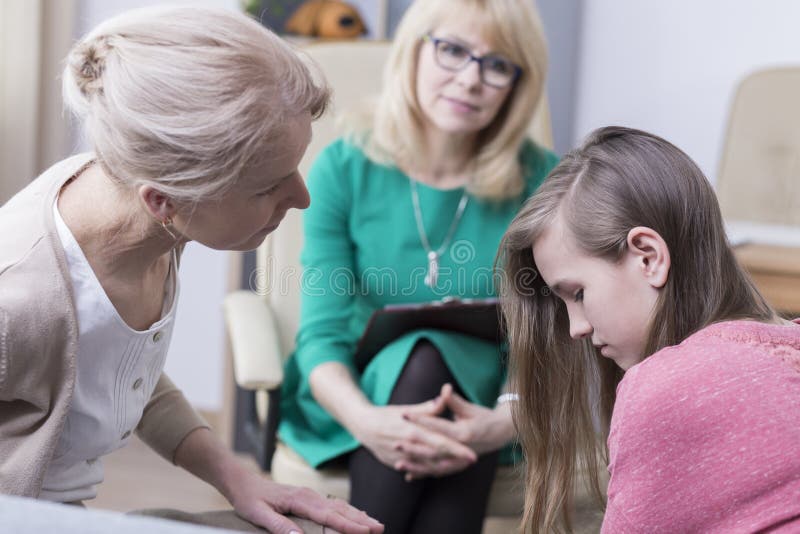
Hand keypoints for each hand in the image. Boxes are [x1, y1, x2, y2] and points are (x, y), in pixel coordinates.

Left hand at [173, 427, 382, 533]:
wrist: (241, 480)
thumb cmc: (248, 498)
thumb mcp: (258, 514)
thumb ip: (278, 526)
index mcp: (300, 499)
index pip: (329, 515)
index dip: (348, 525)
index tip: (365, 532)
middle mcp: (309, 495)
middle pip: (340, 509)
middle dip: (361, 519)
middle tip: (380, 528)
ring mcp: (309, 495)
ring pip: (339, 506)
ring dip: (358, 515)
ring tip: (375, 524)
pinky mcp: (307, 498)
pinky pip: (332, 505)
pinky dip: (347, 511)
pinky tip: (354, 516)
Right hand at [352, 401, 476, 474]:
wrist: (363, 426)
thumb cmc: (387, 415)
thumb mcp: (407, 409)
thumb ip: (428, 408)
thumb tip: (445, 397)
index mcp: (414, 432)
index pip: (441, 443)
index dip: (458, 450)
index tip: (472, 455)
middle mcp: (409, 447)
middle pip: (438, 457)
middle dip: (456, 460)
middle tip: (472, 460)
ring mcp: (402, 458)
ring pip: (428, 467)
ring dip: (444, 467)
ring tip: (460, 465)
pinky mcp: (396, 464)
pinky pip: (416, 470)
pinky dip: (428, 471)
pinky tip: (440, 469)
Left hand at [397, 384, 514, 479]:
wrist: (500, 434)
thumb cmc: (483, 418)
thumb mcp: (470, 408)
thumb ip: (454, 401)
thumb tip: (445, 388)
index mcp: (464, 434)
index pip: (438, 426)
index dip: (420, 420)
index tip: (404, 414)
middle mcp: (461, 450)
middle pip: (433, 450)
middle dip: (413, 448)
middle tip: (395, 442)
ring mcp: (459, 461)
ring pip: (434, 466)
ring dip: (416, 466)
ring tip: (398, 464)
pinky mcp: (457, 466)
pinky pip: (438, 472)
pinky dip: (424, 474)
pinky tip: (408, 476)